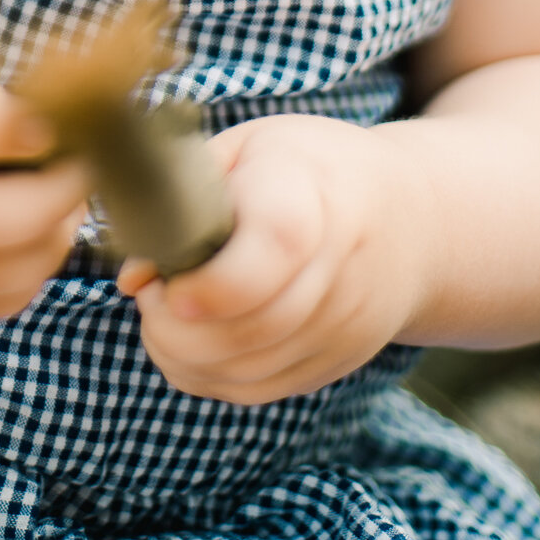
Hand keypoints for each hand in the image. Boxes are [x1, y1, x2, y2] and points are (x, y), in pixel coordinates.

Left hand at [116, 113, 425, 403]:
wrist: (407, 220)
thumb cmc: (309, 169)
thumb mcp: (248, 147)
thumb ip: (182, 196)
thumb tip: (131, 275)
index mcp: (314, 197)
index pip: (273, 250)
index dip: (208, 283)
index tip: (162, 281)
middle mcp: (339, 271)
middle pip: (250, 329)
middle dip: (173, 327)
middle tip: (150, 294)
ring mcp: (343, 329)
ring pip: (247, 373)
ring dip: (183, 356)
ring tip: (163, 316)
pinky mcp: (335, 365)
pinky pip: (258, 392)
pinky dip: (208, 377)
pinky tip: (189, 343)